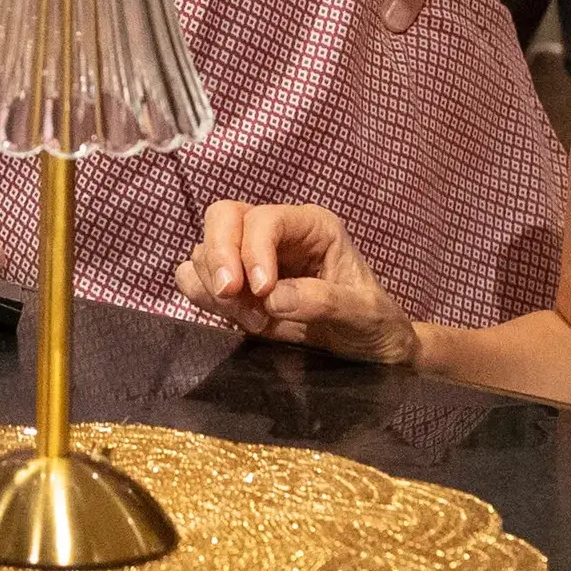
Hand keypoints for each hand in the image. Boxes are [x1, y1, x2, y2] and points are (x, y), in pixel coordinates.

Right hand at [175, 201, 420, 365]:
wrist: (371, 353)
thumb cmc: (375, 324)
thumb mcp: (365, 313)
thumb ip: (324, 300)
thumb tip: (272, 297)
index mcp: (311, 227)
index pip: (265, 218)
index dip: (254, 249)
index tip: (262, 290)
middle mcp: (277, 235)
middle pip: (222, 217)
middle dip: (218, 256)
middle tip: (230, 296)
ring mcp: (250, 260)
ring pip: (204, 248)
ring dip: (215, 285)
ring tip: (253, 319)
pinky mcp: (236, 289)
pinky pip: (195, 279)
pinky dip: (202, 297)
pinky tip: (236, 319)